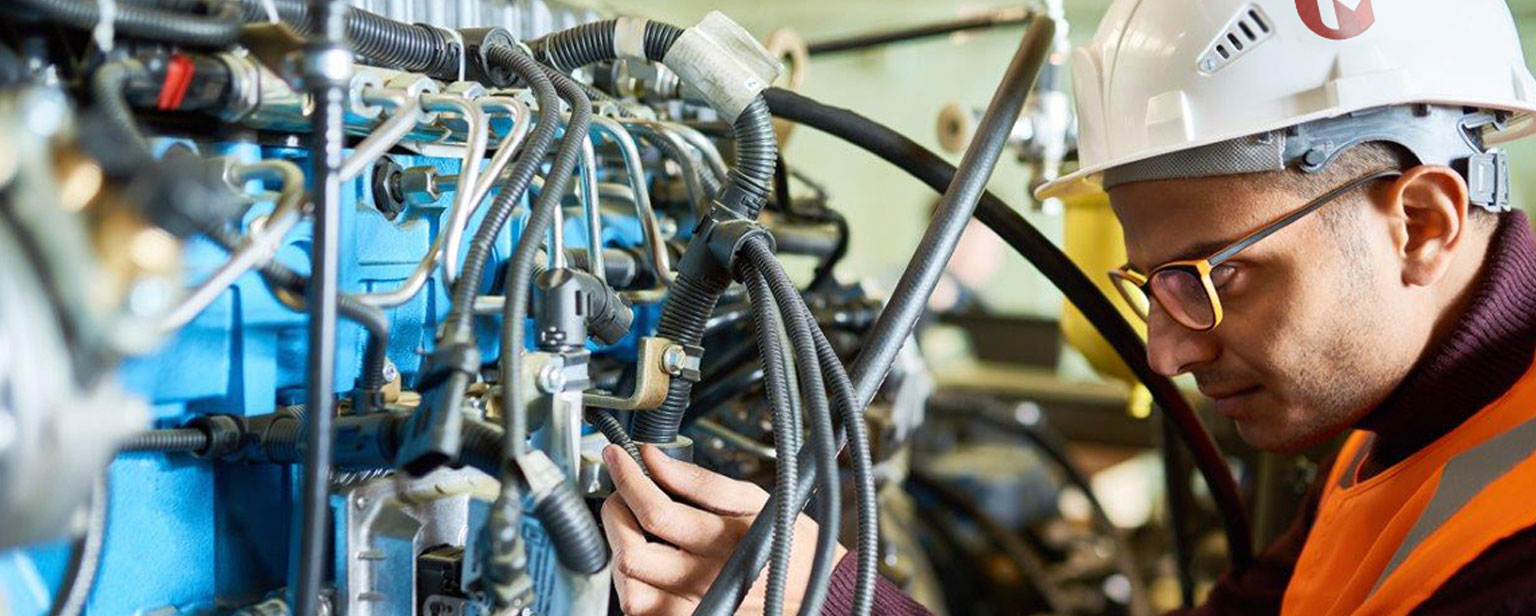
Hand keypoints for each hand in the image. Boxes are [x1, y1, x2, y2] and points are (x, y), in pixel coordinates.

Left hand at [600, 444, 845, 615]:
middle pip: (632, 555)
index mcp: (723, 541)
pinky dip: (634, 585)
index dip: (627, 480)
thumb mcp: (754, 498)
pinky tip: (646, 562)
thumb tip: (655, 459)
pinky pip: (646, 612)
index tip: (619, 459)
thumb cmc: (791, 542)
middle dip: (616, 516)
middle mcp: (707, 580)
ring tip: (634, 531)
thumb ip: (700, 481)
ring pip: (632, 591)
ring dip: (622, 555)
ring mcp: (697, 606)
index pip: (655, 512)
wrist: (819, 588)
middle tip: (623, 495)